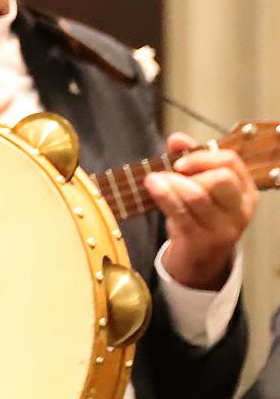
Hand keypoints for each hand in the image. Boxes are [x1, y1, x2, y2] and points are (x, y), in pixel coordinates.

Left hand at [151, 133, 255, 290]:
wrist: (199, 260)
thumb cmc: (199, 217)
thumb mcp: (201, 189)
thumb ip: (191, 161)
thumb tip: (177, 138)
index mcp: (245, 192)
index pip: (232, 163)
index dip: (203, 156)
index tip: (180, 160)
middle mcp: (240, 210)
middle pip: (222, 178)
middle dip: (192, 170)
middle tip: (171, 171)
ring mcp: (223, 227)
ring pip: (198, 196)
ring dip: (171, 183)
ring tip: (153, 179)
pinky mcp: (201, 240)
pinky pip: (180, 214)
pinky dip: (163, 197)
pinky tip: (152, 187)